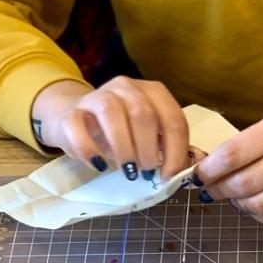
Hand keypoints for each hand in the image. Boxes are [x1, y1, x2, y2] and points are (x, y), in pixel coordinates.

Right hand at [31, 78, 190, 181]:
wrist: (77, 119)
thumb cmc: (123, 131)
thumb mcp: (151, 137)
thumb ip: (171, 148)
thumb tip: (192, 168)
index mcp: (153, 92)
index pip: (173, 119)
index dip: (176, 151)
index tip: (170, 175)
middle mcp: (126, 87)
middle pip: (144, 115)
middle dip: (150, 149)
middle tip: (147, 172)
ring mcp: (96, 96)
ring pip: (112, 114)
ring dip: (124, 148)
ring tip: (129, 171)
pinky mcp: (71, 112)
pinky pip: (77, 127)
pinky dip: (90, 149)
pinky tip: (100, 166)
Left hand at [196, 95, 262, 226]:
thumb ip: (255, 141)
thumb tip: (214, 168)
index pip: (235, 153)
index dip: (210, 169)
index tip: (200, 174)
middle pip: (244, 183)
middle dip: (221, 190)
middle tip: (213, 190)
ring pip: (261, 205)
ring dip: (241, 205)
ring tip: (237, 198)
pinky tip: (259, 207)